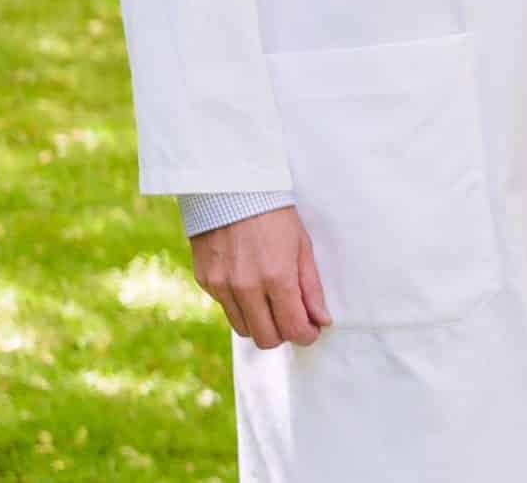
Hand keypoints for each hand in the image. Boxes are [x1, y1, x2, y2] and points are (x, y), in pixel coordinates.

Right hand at [189, 205, 331, 349]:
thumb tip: (321, 319)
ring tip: (272, 303)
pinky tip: (250, 286)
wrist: (231, 189)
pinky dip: (241, 307)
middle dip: (284, 334)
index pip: (292, 327)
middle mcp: (245, 288)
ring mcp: (221, 287)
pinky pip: (226, 308)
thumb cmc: (274, 214)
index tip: (312, 330)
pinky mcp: (205, 282)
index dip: (306, 335)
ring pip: (243, 328)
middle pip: (266, 338)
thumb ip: (311, 287)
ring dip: (261, 324)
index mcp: (276, 277)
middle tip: (293, 319)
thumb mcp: (302, 246)